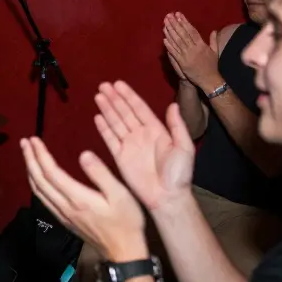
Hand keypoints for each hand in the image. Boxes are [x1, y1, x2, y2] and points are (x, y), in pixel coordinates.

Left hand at [21, 137, 148, 261]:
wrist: (123, 252)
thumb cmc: (126, 222)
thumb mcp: (120, 195)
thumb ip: (100, 174)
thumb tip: (83, 154)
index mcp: (77, 198)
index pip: (51, 172)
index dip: (40, 155)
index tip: (33, 140)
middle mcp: (64, 206)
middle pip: (39, 180)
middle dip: (30, 159)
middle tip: (24, 142)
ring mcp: (62, 215)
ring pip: (38, 191)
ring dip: (30, 171)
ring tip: (27, 155)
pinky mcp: (64, 221)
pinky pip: (43, 199)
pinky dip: (36, 185)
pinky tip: (37, 179)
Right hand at [93, 81, 195, 211]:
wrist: (167, 197)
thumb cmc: (179, 174)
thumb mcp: (184, 147)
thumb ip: (177, 126)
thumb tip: (173, 105)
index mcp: (156, 130)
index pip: (139, 108)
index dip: (128, 96)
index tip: (118, 84)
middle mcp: (141, 134)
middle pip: (124, 112)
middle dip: (114, 98)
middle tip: (103, 85)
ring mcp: (129, 145)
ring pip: (115, 122)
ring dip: (107, 109)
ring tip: (98, 96)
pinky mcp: (120, 157)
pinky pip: (110, 139)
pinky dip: (103, 128)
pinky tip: (98, 117)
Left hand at [163, 13, 221, 89]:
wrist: (209, 79)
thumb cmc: (212, 66)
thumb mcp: (215, 52)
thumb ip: (213, 40)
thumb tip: (213, 30)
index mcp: (202, 45)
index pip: (191, 31)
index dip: (184, 22)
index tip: (179, 15)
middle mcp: (194, 49)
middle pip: (182, 34)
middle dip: (175, 24)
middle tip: (169, 16)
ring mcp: (187, 56)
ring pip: (177, 42)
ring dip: (170, 32)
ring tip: (165, 23)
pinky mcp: (182, 62)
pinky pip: (174, 52)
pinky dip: (169, 45)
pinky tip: (164, 38)